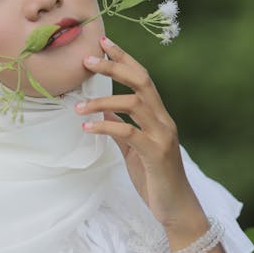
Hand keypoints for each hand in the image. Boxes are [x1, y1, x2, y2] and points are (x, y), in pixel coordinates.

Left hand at [77, 37, 206, 239]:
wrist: (176, 209)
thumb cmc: (155, 179)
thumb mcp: (133, 150)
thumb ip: (120, 130)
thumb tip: (101, 112)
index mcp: (158, 116)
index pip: (142, 78)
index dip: (124, 58)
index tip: (103, 43)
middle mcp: (163, 120)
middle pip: (141, 82)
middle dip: (114, 67)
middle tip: (87, 60)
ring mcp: (162, 136)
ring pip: (134, 104)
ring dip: (103, 101)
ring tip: (77, 106)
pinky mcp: (156, 154)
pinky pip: (129, 133)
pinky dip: (106, 127)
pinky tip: (87, 128)